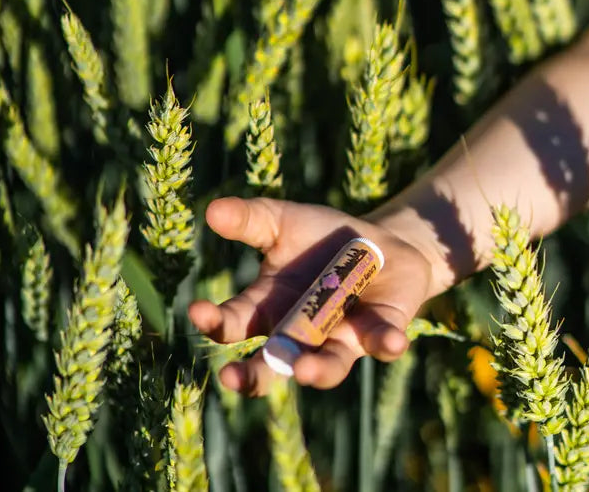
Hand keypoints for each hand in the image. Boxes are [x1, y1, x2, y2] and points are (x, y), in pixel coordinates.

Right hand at [188, 196, 439, 394]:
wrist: (381, 241)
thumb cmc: (322, 236)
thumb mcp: (283, 221)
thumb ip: (250, 219)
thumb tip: (212, 209)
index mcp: (270, 307)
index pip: (235, 322)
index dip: (215, 320)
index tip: (198, 312)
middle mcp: (302, 332)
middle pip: (272, 364)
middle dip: (252, 375)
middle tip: (231, 378)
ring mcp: (341, 337)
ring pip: (326, 365)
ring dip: (316, 370)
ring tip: (304, 370)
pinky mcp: (381, 332)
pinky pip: (382, 343)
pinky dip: (386, 343)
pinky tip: (390, 341)